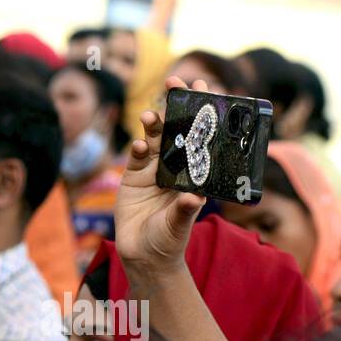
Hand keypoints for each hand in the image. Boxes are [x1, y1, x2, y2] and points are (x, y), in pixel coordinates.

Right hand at [114, 75, 206, 277]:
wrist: (143, 257)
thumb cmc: (168, 242)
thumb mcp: (178, 226)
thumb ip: (184, 210)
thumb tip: (193, 197)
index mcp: (194, 174)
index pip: (201, 138)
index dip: (203, 115)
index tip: (207, 90)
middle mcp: (176, 168)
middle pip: (177, 130)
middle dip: (176, 106)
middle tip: (176, 82)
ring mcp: (154, 171)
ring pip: (155, 139)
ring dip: (154, 124)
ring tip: (151, 116)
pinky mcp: (133, 177)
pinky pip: (137, 156)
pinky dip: (138, 148)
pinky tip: (140, 146)